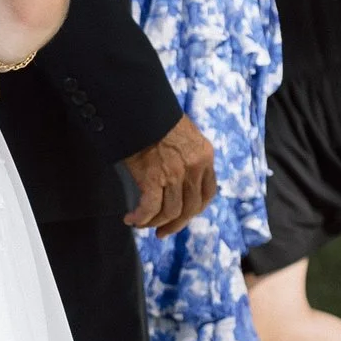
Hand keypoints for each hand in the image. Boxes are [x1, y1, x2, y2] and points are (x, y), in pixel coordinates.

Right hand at [122, 115, 216, 233]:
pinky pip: (150, 208)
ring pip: (171, 212)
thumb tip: (182, 175)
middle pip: (191, 208)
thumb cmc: (158, 118)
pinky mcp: (153, 178)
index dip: (196, 209)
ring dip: (155, 223)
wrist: (140, 108)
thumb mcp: (186, 133)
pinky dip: (141, 218)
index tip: (184, 216)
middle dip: (176, 224)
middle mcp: (194, 168)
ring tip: (142, 224)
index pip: (208, 192)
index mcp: (205, 156)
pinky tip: (131, 219)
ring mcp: (174, 175)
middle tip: (162, 231)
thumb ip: (190, 155)